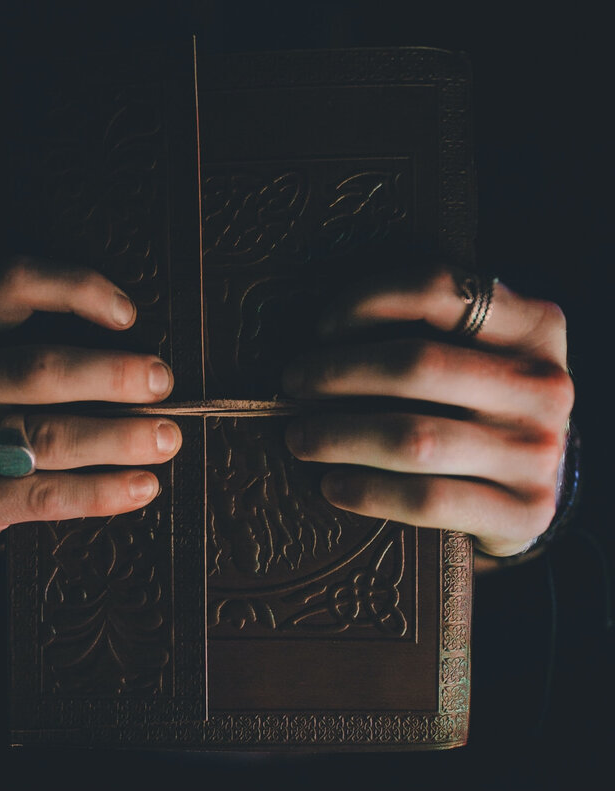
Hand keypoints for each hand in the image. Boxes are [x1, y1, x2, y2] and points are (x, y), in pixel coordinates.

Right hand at [0, 256, 181, 539]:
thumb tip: (144, 354)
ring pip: (46, 436)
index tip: (130, 315)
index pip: (14, 284)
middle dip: (111, 375)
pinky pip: (44, 496)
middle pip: (37, 369)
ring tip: (167, 438)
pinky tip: (143, 487)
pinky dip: (101, 492)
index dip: (78, 289)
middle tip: (161, 383)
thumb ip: (49, 337)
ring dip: (119, 437)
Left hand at [282, 264, 573, 556]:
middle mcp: (545, 385)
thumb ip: (427, 331)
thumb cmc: (479, 405)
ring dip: (337, 436)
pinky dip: (366, 491)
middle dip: (336, 373)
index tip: (322, 329)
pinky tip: (332, 485)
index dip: (365, 301)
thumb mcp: (475, 351)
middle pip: (417, 364)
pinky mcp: (524, 513)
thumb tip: (320, 339)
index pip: (439, 289)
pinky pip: (425, 500)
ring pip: (414, 438)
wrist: (534, 485)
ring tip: (299, 437)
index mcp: (535, 325)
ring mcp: (538, 453)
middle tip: (294, 385)